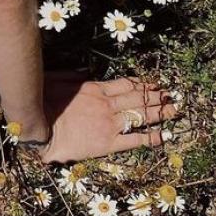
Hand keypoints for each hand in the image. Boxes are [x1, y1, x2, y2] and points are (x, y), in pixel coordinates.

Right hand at [34, 68, 177, 163]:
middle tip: (171, 96)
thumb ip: (73, 75)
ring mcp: (109, 125)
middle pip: (138, 99)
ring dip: (159, 114)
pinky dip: (151, 138)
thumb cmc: (44, 102)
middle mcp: (107, 105)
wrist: (41, 130)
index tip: (154, 84)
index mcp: (95, 89)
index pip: (126, 85)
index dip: (142, 84)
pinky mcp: (108, 144)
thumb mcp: (56, 80)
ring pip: (140, 117)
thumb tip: (85, 71)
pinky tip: (163, 136)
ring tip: (174, 111)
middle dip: (157, 97)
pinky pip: (135, 140)